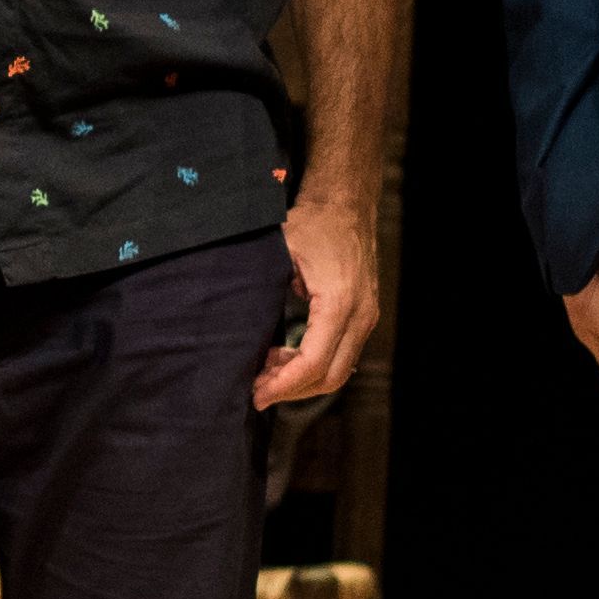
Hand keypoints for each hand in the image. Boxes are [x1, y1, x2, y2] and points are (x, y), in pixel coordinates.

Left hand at [254, 194, 380, 410]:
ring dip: (301, 379)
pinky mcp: (364, 316)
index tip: (255, 394)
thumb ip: (262, 293)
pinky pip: (341, 355)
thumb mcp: (279, 255)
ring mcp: (366, 318)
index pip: (313, 363)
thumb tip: (231, 334)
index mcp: (339, 303)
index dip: (283, 385)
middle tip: (256, 391)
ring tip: (265, 372)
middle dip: (291, 390)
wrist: (346, 205)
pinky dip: (313, 364)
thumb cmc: (312, 224)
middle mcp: (360, 316)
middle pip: (330, 377)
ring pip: (338, 371)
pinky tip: (282, 357)